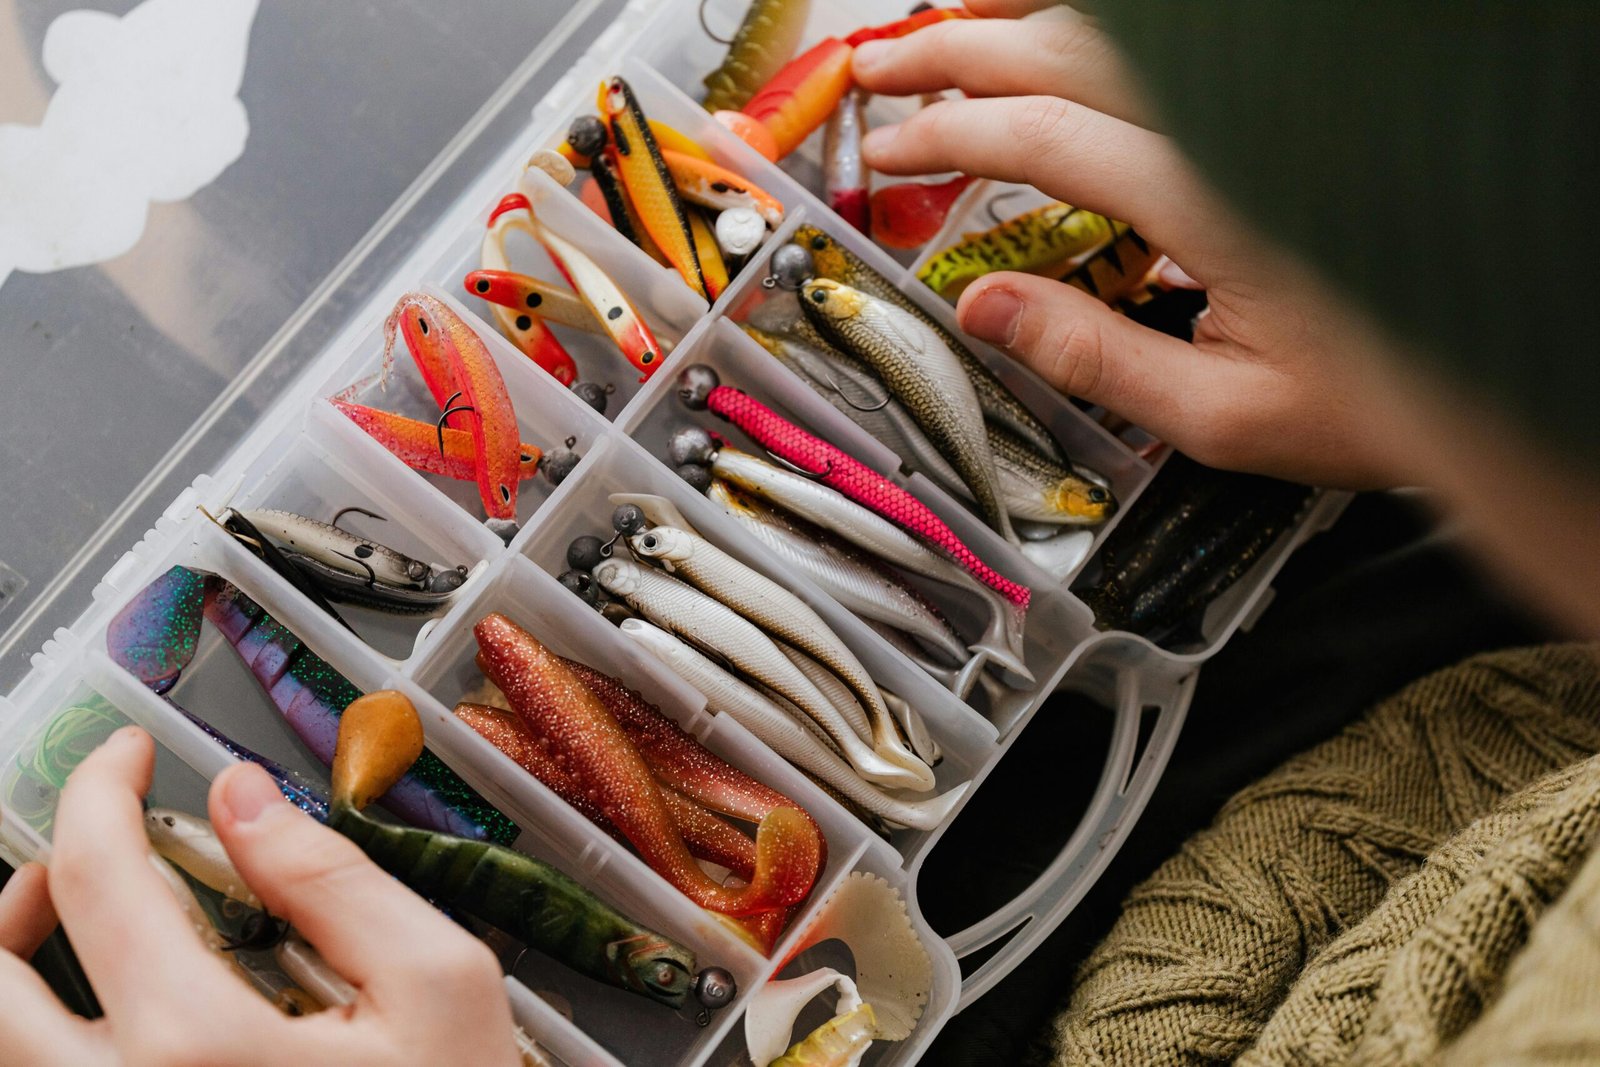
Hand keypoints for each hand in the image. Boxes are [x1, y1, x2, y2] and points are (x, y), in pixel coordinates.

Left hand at [0, 727, 520, 1065]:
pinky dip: (43, 1039)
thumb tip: (242, 797)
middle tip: (81, 849)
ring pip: (0, 1051)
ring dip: (11, 970)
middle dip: (21, 885)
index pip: (93, 877)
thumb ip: (334, 881)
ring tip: (71, 929)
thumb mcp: (437, 985)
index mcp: (200, 1046)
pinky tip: (105, 1018)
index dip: (97, 788)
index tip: (126, 754)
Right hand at [853, 4, 1423, 487]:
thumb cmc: (1378, 395)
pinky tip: (1048, 52)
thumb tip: (980, 308)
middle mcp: (1238, 131)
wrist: (1495, 356)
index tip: (890, 155)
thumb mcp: (1221, 414)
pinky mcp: (1278, 116)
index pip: (1051, 137)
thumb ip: (1092, 358)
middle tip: (880, 77)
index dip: (955, 137)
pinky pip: (1169, 53)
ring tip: (941, 43)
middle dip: (958, 55)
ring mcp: (1264, 110)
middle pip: (1072, 50)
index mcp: (1219, 200)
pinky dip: (1090, 42)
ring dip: (1017, 29)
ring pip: (1121, 31)